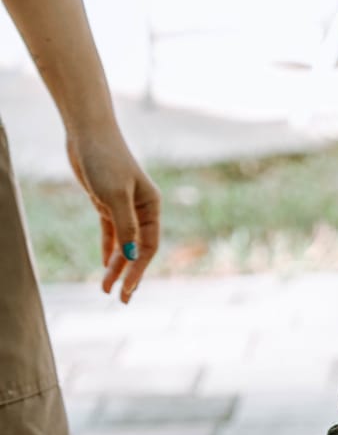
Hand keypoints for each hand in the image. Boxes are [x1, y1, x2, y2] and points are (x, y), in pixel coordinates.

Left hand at [64, 122, 159, 302]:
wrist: (88, 135)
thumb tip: (132, 257)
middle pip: (138, 249)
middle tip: (122, 299)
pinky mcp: (107, 203)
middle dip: (130, 274)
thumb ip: (125, 227)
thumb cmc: (106, 161)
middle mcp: (142, 209)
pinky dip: (109, 248)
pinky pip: (111, 232)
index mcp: (152, 207)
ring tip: (106, 288)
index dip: (139, 269)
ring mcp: (124, 206)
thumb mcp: (116, 196)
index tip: (128, 288)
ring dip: (116, 265)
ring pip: (123, 243)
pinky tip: (105, 265)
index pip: (149, 246)